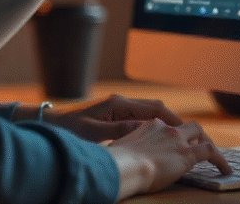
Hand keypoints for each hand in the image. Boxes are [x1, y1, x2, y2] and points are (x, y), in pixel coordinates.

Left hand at [44, 94, 184, 142]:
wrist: (50, 122)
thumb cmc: (69, 129)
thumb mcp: (93, 132)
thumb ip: (119, 130)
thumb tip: (144, 130)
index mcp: (118, 103)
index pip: (154, 108)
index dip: (173, 120)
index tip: (188, 132)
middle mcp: (121, 101)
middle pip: (156, 108)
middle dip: (174, 121)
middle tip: (190, 136)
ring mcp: (117, 106)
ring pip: (149, 112)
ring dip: (164, 123)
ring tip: (179, 139)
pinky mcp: (113, 113)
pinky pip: (139, 117)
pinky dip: (152, 126)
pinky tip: (157, 138)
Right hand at [107, 119, 231, 199]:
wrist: (125, 166)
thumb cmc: (116, 162)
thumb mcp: (117, 149)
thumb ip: (121, 149)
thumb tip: (113, 154)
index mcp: (148, 126)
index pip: (165, 127)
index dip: (172, 135)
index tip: (173, 143)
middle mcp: (165, 128)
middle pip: (186, 126)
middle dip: (193, 134)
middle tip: (197, 146)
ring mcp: (178, 140)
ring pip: (200, 134)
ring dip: (208, 143)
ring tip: (216, 157)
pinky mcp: (188, 154)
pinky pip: (210, 152)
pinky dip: (220, 159)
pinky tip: (225, 169)